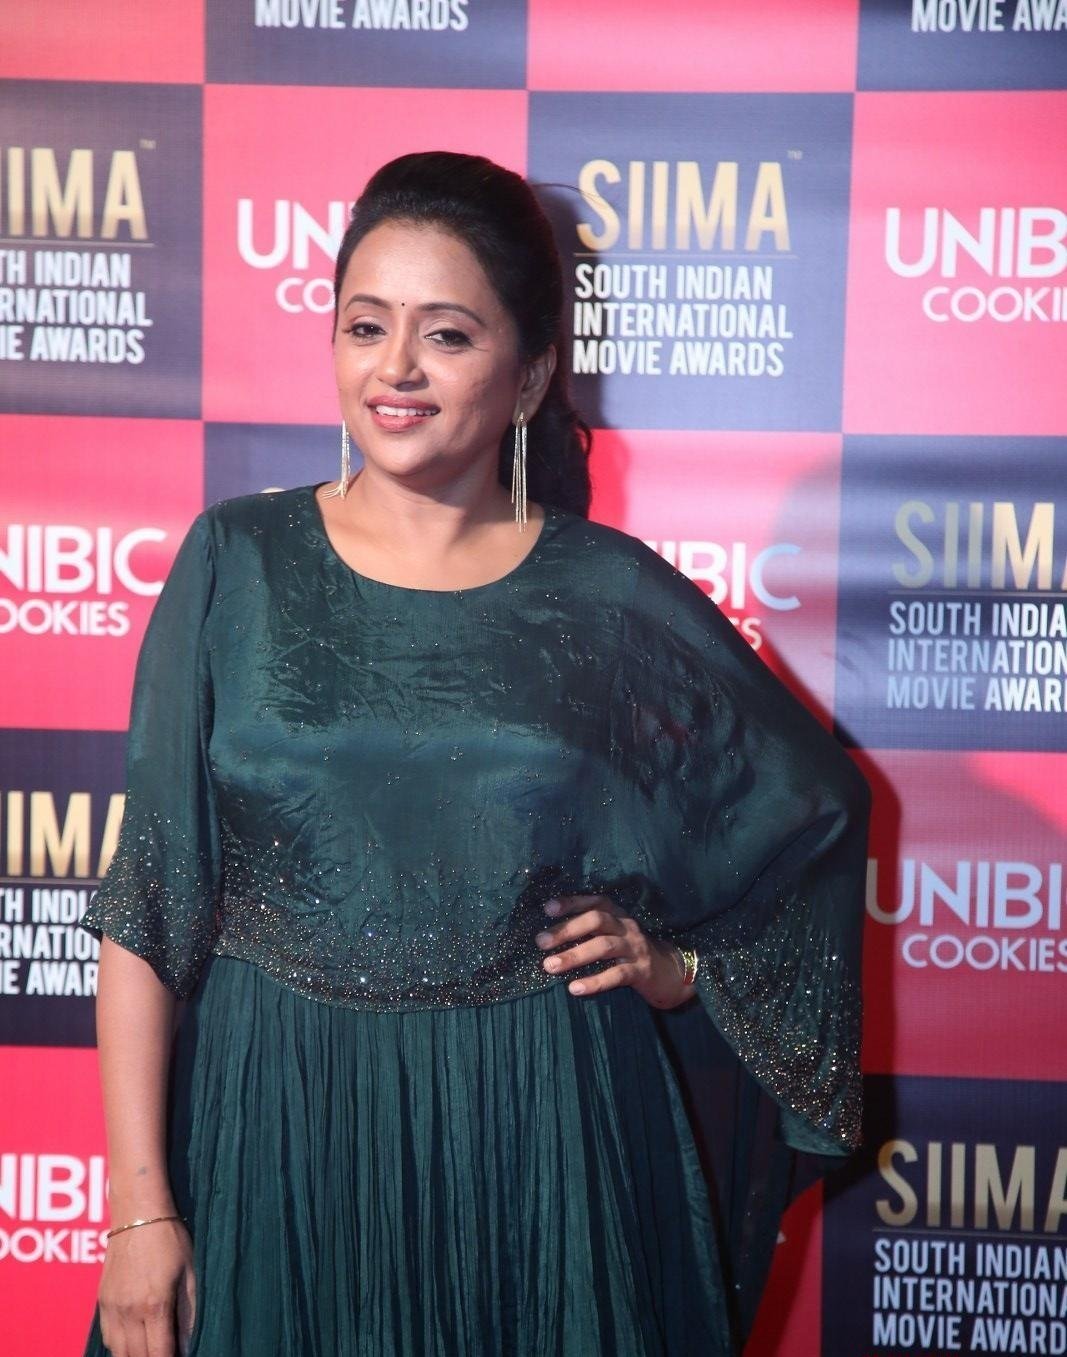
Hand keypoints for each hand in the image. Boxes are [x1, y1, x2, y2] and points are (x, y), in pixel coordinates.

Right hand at [97, 1217, 195, 1356]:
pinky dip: (120, 1347)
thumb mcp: (189, 1272)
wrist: (137, 1213)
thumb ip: (188, 1313)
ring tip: (151, 1351)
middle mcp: (130, 1311)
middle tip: (167, 1354)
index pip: (159, 1353)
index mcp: (155, 1305)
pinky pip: (108, 1337)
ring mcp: (113, 1307)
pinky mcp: (102, 1301)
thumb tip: (186, 1346)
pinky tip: (133, 1343)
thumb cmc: (170, 1238)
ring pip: (119, 1352)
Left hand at [535, 893, 695, 1009]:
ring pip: (603, 946)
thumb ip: (592, 932)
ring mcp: (635, 948)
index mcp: (619, 915)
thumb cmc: (632, 953)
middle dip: (567, 929)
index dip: (572, 902)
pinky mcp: (641, 971)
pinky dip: (595, 982)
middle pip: (596, 920)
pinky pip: (616, 975)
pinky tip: (575, 988)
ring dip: (574, 955)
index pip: (595, 902)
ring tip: (550, 966)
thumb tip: (552, 937)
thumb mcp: (615, 936)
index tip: (547, 908)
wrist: (670, 974)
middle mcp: (627, 927)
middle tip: (541, 942)